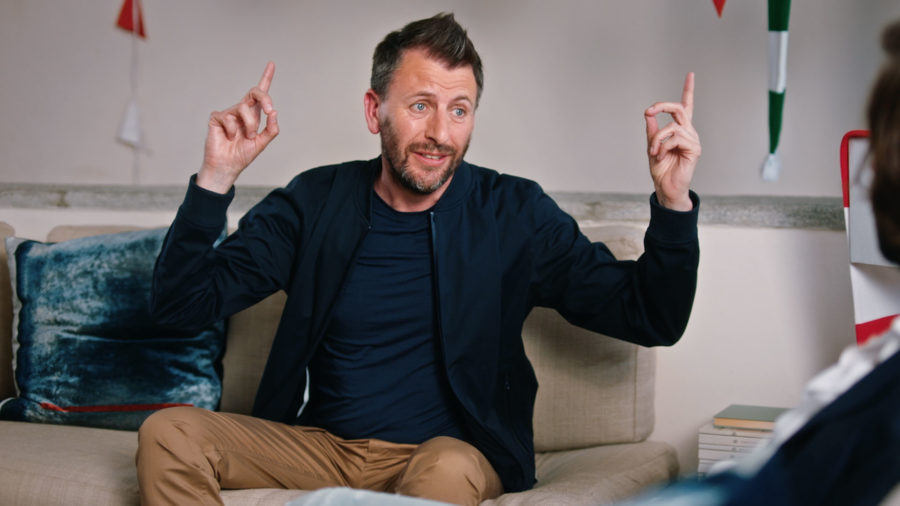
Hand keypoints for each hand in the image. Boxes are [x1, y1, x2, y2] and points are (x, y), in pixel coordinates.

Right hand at [197, 62, 279, 193]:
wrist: (227, 166)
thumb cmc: (242, 155)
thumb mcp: (262, 143)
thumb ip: (271, 129)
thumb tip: (275, 113)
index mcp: (254, 115)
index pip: (260, 95)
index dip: (266, 78)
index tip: (272, 64)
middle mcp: (242, 111)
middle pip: (254, 93)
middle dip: (264, 98)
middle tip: (270, 110)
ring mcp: (229, 113)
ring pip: (244, 108)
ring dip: (249, 125)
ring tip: (245, 138)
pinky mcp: (217, 117)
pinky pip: (229, 118)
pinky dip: (233, 130)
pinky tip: (229, 137)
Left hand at [644, 72, 700, 210]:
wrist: (666, 188)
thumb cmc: (661, 169)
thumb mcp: (652, 146)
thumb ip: (652, 130)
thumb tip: (648, 113)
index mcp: (679, 130)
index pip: (686, 106)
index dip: (688, 90)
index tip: (690, 74)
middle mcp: (688, 132)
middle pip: (678, 108)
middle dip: (662, 106)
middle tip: (649, 111)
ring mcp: (692, 139)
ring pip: (671, 127)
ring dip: (657, 138)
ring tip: (654, 152)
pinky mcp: (694, 148)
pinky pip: (674, 138)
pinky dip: (663, 147)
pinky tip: (662, 156)